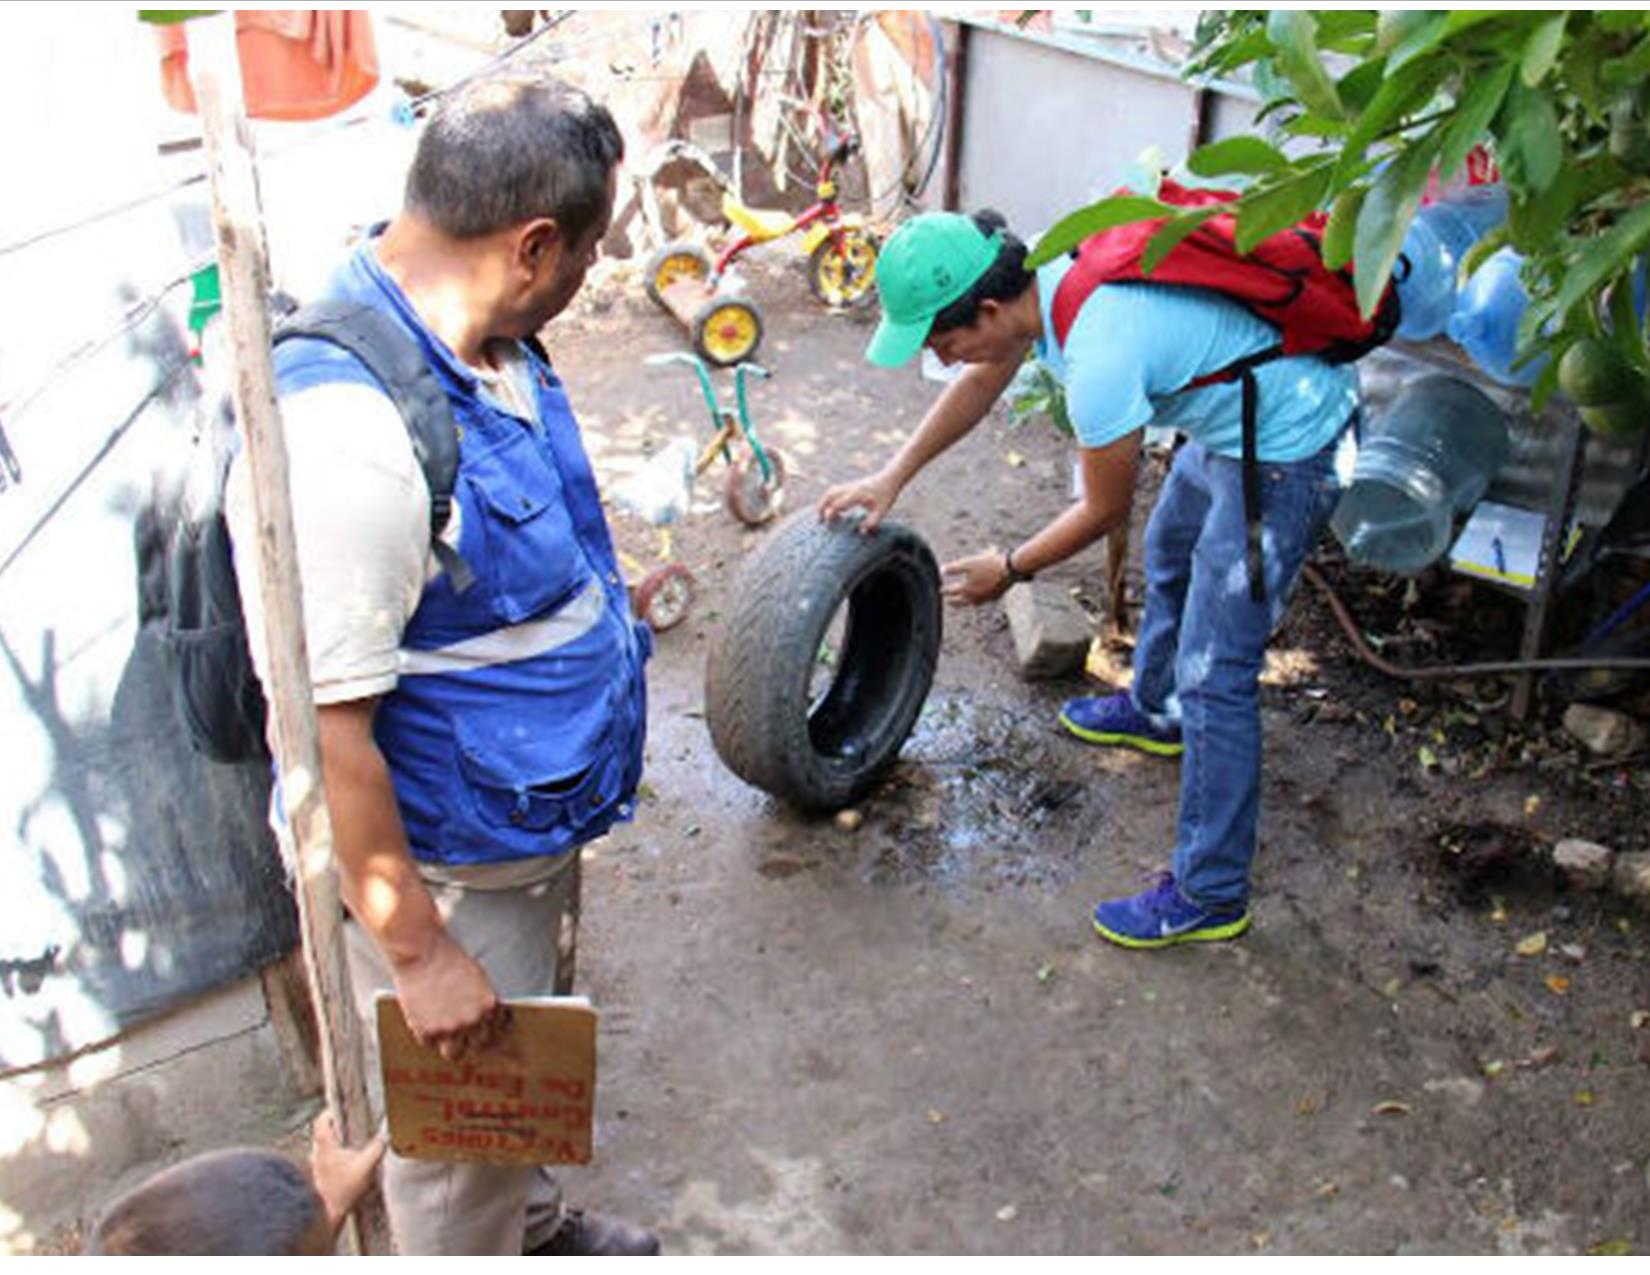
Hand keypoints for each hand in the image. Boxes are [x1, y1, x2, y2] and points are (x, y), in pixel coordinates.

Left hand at [309, 1110, 386, 1237]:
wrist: (324, 1216)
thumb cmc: (341, 1191)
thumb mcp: (365, 1167)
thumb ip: (377, 1148)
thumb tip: (386, 1136)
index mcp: (325, 1145)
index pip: (322, 1119)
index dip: (331, 1111)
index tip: (343, 1108)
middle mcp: (317, 1153)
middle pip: (323, 1132)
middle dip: (337, 1127)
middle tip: (352, 1125)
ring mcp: (315, 1167)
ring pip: (325, 1147)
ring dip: (337, 1144)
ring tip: (353, 1145)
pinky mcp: (318, 1179)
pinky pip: (327, 1161)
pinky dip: (337, 1158)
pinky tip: (349, 1165)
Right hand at [391, 932, 505, 1061]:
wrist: (422, 952)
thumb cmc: (449, 959)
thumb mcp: (478, 978)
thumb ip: (482, 1001)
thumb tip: (486, 1020)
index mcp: (489, 1006)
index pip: (496, 1031)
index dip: (488, 1031)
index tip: (483, 1032)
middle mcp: (473, 1020)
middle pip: (479, 1046)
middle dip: (472, 1040)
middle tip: (464, 1036)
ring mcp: (450, 1028)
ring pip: (454, 1053)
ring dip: (451, 1045)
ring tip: (444, 1035)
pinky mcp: (427, 1032)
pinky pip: (430, 1043)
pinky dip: (427, 1035)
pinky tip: (424, 1020)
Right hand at [818, 469, 900, 532]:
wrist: (890, 478)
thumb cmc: (886, 495)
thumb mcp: (882, 511)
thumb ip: (872, 523)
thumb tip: (861, 532)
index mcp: (856, 495)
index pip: (838, 504)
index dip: (831, 514)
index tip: (829, 524)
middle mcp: (850, 489)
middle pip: (829, 495)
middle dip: (821, 508)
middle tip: (820, 522)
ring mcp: (849, 486)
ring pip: (830, 492)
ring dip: (824, 502)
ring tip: (824, 516)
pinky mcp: (850, 486)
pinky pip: (835, 491)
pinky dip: (830, 500)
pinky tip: (835, 511)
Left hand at [941, 550, 1014, 605]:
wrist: (1010, 569)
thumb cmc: (988, 565)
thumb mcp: (967, 563)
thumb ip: (953, 568)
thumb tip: (942, 571)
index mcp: (967, 590)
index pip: (951, 591)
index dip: (945, 590)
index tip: (941, 590)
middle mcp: (975, 598)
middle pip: (961, 602)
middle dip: (954, 602)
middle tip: (948, 602)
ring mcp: (986, 599)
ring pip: (973, 603)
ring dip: (966, 602)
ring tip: (964, 600)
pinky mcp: (995, 597)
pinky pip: (984, 600)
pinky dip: (979, 598)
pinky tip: (980, 596)